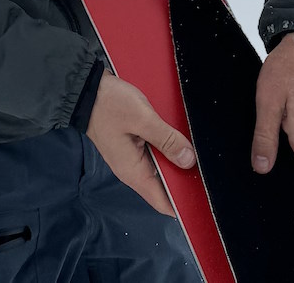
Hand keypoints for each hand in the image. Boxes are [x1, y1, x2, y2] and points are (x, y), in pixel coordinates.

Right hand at [86, 72, 196, 216]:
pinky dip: (168, 148)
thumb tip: (189, 160)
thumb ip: (167, 140)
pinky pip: (155, 153)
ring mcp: (132, 157)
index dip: (183, 205)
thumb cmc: (108, 104)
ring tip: (197, 154)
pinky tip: (180, 139)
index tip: (203, 201)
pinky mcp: (133, 145)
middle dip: (185, 181)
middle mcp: (133, 169)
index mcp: (133, 171)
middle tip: (207, 172)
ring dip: (177, 161)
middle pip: (165, 186)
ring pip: (162, 168)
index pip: (162, 203)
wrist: (86, 89)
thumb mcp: (142, 119)